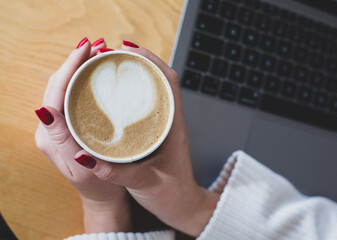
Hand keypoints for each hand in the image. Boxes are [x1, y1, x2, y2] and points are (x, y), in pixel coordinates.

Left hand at [34, 38, 130, 232]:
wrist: (102, 197)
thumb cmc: (98, 185)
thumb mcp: (81, 166)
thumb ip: (61, 139)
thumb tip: (43, 110)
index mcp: (50, 135)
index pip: (55, 92)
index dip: (69, 67)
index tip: (86, 48)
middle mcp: (51, 127)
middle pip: (58, 85)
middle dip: (75, 62)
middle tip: (98, 45)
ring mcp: (60, 125)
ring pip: (65, 88)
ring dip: (79, 68)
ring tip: (98, 53)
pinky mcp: (69, 125)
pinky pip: (72, 96)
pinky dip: (82, 80)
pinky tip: (95, 73)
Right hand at [72, 41, 219, 236]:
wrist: (184, 206)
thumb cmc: (170, 194)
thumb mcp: (143, 182)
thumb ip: (115, 171)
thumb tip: (83, 157)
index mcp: (174, 126)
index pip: (169, 81)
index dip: (151, 60)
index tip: (128, 49)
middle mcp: (172, 121)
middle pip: (161, 79)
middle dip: (140, 61)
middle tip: (113, 55)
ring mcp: (166, 126)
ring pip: (155, 90)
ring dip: (138, 75)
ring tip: (114, 67)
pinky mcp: (159, 133)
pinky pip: (149, 104)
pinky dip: (136, 92)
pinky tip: (119, 94)